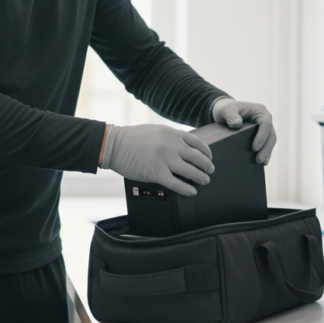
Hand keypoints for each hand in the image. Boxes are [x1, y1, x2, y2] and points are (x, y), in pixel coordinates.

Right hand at [100, 124, 214, 196]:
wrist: (113, 144)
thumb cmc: (130, 138)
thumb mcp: (155, 130)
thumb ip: (170, 138)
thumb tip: (182, 148)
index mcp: (171, 133)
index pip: (197, 142)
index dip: (206, 152)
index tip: (209, 157)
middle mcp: (171, 145)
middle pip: (197, 157)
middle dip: (207, 166)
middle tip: (210, 171)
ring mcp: (164, 159)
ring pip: (190, 171)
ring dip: (200, 177)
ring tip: (205, 181)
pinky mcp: (157, 173)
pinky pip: (177, 183)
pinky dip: (187, 189)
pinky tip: (192, 192)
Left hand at [211, 98, 275, 164]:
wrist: (226, 112)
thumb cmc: (226, 109)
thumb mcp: (225, 110)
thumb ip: (230, 116)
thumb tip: (236, 125)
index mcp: (259, 111)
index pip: (266, 124)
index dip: (262, 137)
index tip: (254, 148)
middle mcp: (266, 118)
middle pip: (271, 135)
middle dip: (266, 148)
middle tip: (259, 160)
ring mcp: (265, 127)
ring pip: (270, 141)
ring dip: (267, 152)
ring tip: (261, 163)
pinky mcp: (262, 134)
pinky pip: (266, 144)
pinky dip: (265, 153)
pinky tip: (261, 162)